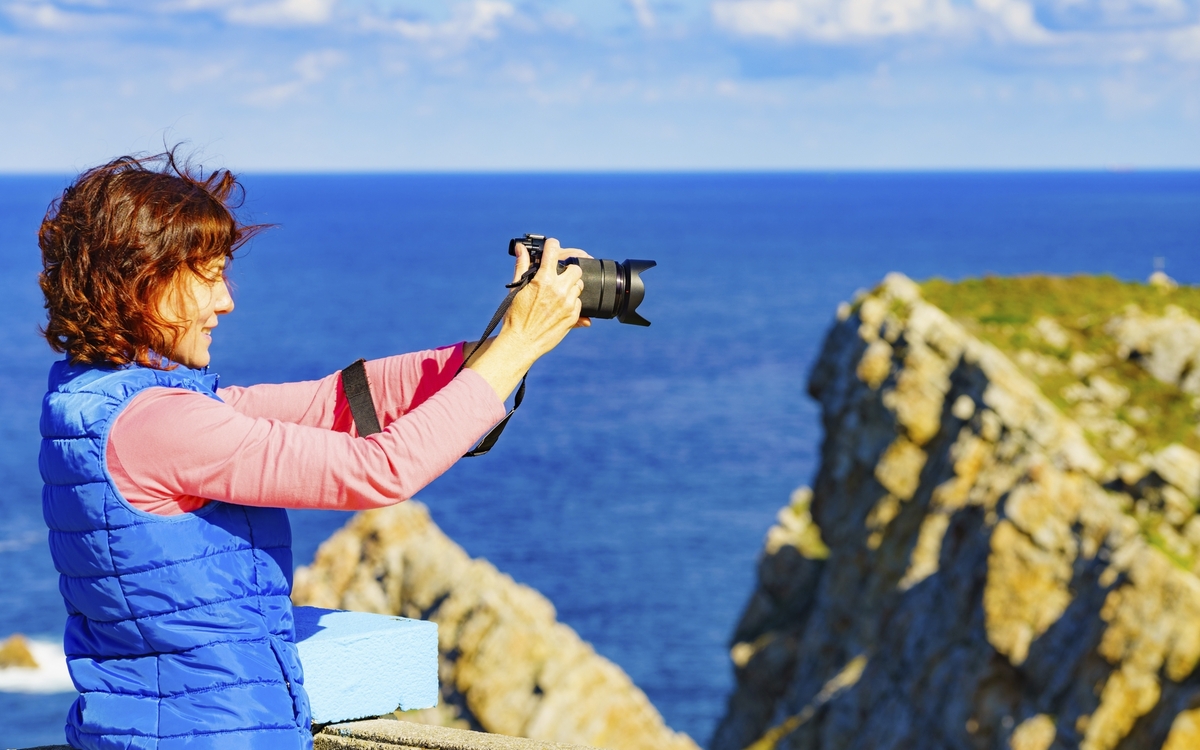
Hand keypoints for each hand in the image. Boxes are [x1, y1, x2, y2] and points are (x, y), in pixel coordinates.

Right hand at [467, 237, 590, 399]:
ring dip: (571, 286)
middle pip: (575, 269)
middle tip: (560, 275)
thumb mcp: (517, 288)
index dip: (552, 245)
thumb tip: (520, 248)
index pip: (553, 250)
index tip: (552, 247)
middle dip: (568, 269)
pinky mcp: (574, 317)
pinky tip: (560, 307)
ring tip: (559, 293)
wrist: (521, 342)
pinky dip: (572, 302)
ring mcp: (568, 304)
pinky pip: (579, 303)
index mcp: (543, 280)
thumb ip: (522, 265)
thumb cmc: (515, 316)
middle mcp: (559, 290)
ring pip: (579, 285)